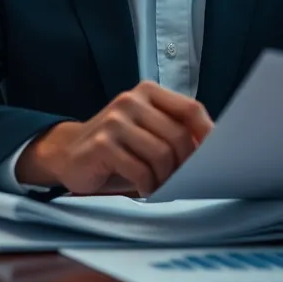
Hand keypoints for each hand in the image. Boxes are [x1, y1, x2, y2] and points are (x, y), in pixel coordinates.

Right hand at [16, 81, 213, 196]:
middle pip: (179, 135)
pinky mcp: (102, 144)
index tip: (216, 156)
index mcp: (147, 92)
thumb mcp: (147, 131)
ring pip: (162, 154)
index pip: (191, 108)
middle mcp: (131, 100)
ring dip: (166, 178)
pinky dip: (147, 186)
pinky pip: (140, 170)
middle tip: (181, 181)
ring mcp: (115, 121)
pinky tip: (144, 189)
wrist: (67, 154)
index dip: (208, 133)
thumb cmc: (117, 147)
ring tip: (160, 186)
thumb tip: (214, 150)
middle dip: (185, 165)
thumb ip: (174, 131)